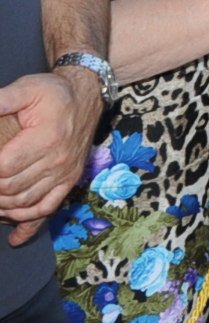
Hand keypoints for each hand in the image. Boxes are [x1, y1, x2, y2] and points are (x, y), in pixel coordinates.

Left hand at [0, 70, 98, 243]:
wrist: (87, 96)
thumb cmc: (54, 93)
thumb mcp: (27, 88)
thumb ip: (1, 100)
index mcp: (47, 138)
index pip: (4, 168)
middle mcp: (58, 160)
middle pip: (12, 189)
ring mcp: (65, 173)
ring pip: (26, 203)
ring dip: (3, 207)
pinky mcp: (69, 180)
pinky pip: (47, 209)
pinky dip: (28, 223)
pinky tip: (15, 234)